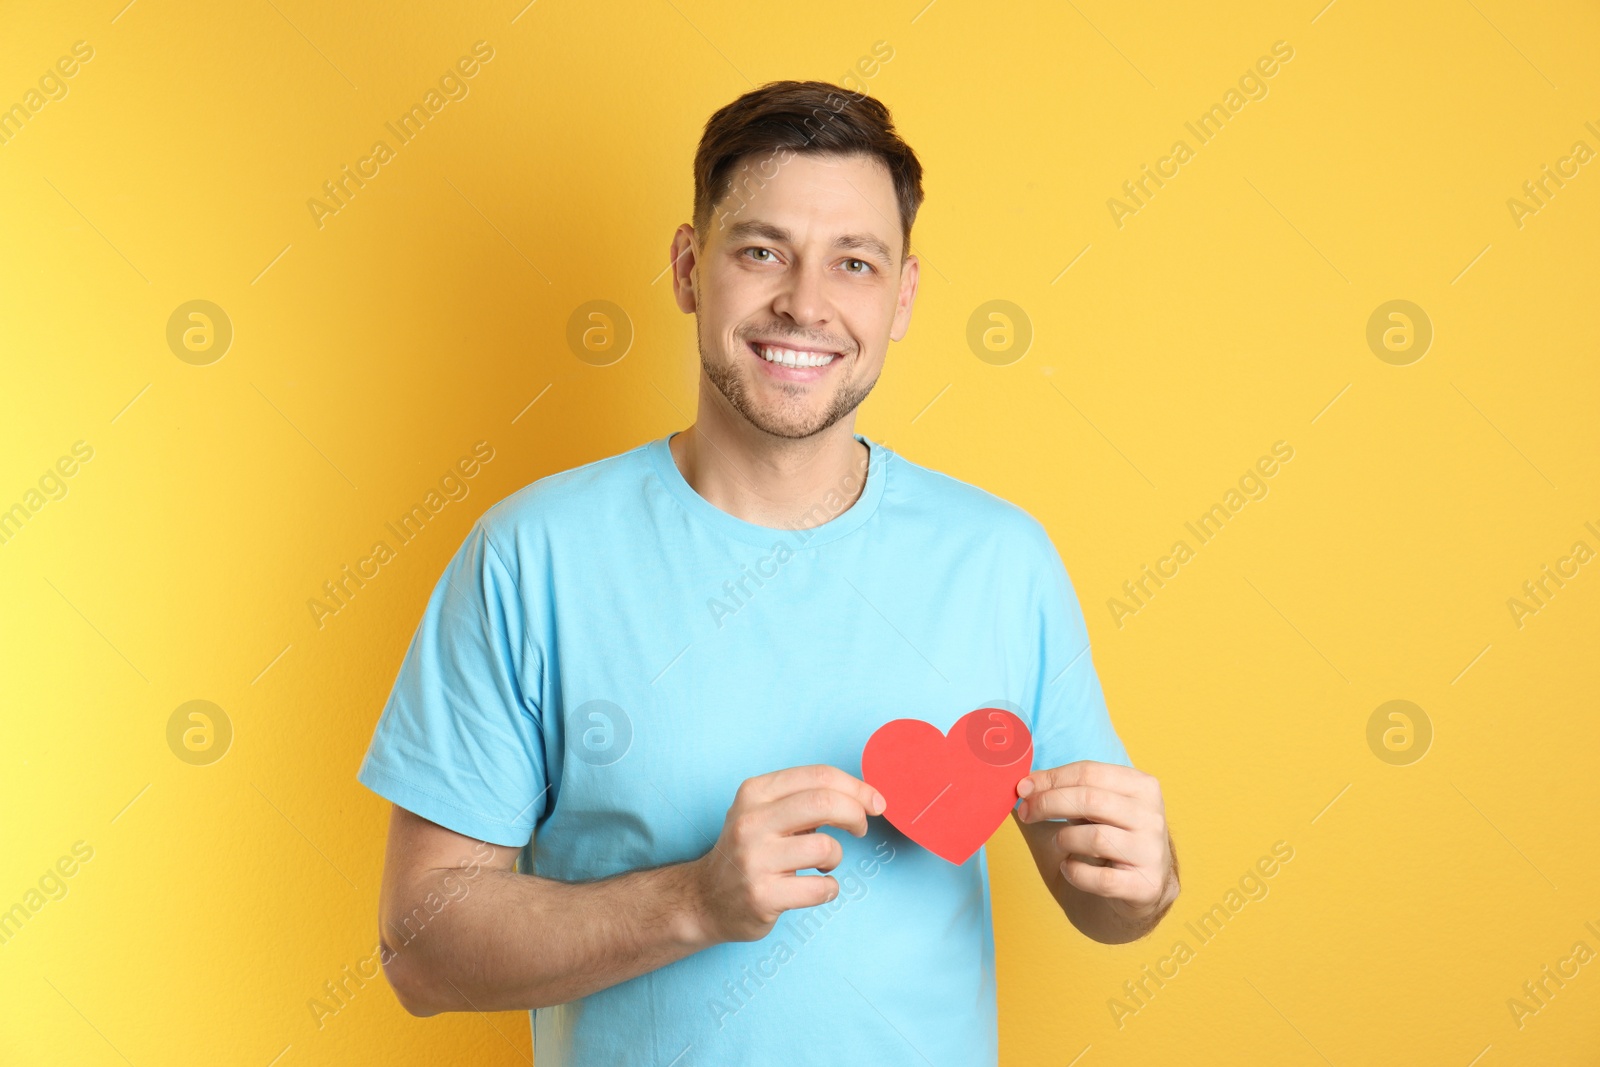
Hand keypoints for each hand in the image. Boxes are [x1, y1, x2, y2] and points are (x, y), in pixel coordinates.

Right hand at [689, 765, 885, 942]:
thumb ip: (805, 799)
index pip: (818, 776)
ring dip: (835, 857)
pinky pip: (820, 888)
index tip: (875, 802)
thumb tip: (863, 797)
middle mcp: (751, 821)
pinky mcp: (761, 896)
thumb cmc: (751, 851)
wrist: (706, 898)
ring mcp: (754, 859)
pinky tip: (814, 887)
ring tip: (821, 863)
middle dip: (855, 814)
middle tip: (861, 828)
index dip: (856, 788)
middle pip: (824, 803)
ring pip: (825, 848)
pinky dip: (829, 888)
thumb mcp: (765, 812)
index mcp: (755, 792)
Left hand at [1015, 761, 1175, 923]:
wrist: (1128, 897)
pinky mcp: (1146, 886)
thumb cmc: (1097, 848)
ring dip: (1064, 839)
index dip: (1049, 779)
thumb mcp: (1077, 814)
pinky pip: (1100, 878)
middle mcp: (1153, 816)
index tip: (1022, 788)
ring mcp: (1153, 852)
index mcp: (1140, 787)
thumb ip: (1049, 794)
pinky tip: (1070, 869)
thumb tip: (1009, 777)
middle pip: (1090, 799)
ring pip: (1094, 837)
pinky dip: (1075, 874)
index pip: (1089, 771)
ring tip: (1060, 844)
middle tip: (1025, 813)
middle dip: (1047, 804)